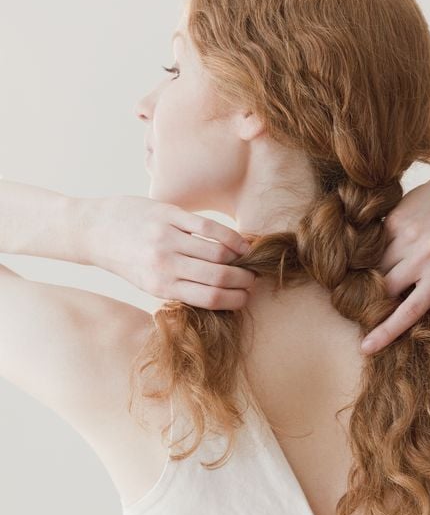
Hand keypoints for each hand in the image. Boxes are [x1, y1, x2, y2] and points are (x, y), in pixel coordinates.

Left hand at [90, 195, 254, 308]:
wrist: (92, 230)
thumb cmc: (124, 259)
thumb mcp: (147, 283)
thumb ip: (178, 288)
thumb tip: (218, 294)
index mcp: (160, 287)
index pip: (210, 298)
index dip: (236, 299)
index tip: (246, 296)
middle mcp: (165, 265)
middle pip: (219, 276)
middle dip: (243, 280)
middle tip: (252, 278)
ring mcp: (167, 238)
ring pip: (218, 252)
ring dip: (240, 258)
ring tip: (247, 259)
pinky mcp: (168, 215)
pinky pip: (208, 227)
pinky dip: (230, 236)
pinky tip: (239, 241)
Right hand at [360, 173, 429, 353]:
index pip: (410, 310)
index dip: (387, 332)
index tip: (366, 348)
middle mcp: (423, 256)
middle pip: (386, 289)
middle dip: (378, 300)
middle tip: (377, 302)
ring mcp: (406, 237)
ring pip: (375, 268)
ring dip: (375, 277)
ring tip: (386, 274)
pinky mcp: (392, 222)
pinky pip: (373, 248)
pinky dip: (374, 256)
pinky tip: (386, 252)